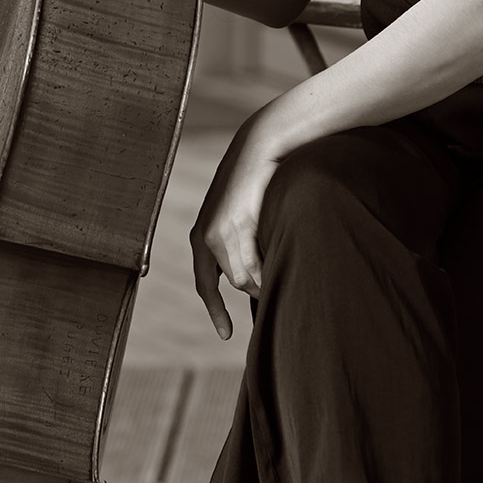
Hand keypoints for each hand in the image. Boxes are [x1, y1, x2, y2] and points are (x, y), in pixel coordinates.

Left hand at [190, 115, 279, 339]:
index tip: (226, 335)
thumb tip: (253, 281)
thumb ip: (240, 246)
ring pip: (242, 276)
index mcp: (202, 236)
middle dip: (253, 290)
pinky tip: (277, 257)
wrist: (259, 147)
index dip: (216, 310)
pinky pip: (251, 261)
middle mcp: (204, 236)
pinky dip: (265, 268)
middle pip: (231, 283)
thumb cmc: (257, 183)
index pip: (205, 284)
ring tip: (280, 263)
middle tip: (273, 289)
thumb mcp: (240, 218)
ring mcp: (218, 231)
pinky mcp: (236, 225)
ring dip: (262, 278)